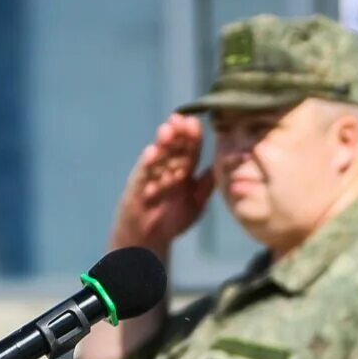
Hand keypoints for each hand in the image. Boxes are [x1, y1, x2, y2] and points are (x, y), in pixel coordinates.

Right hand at [109, 115, 215, 254]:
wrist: (150, 239)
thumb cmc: (172, 220)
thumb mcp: (196, 203)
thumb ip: (206, 186)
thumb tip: (220, 167)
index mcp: (183, 170)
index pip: (189, 149)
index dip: (192, 136)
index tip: (195, 122)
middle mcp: (167, 169)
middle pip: (173, 147)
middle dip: (177, 133)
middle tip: (181, 119)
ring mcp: (151, 176)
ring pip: (158, 156)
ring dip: (163, 143)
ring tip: (167, 130)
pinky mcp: (137, 187)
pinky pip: (143, 173)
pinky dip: (147, 163)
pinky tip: (151, 152)